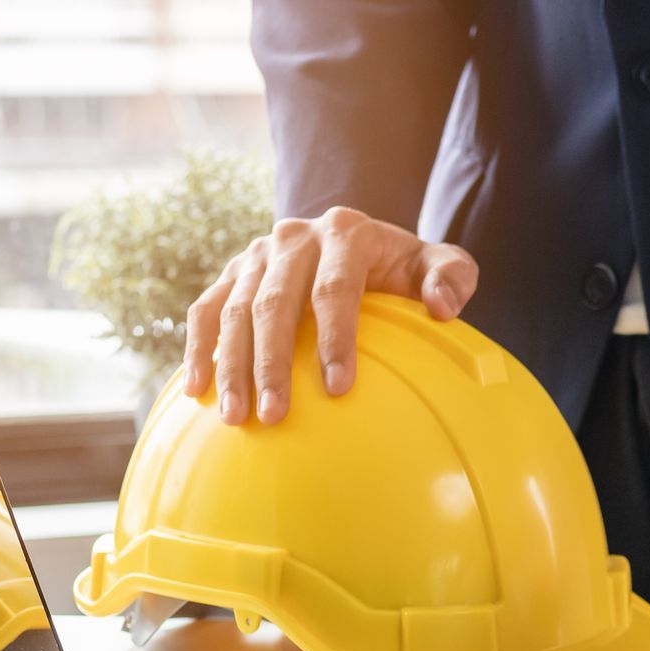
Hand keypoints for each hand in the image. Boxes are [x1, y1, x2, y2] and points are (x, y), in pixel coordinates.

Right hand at [183, 207, 476, 424]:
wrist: (359, 243)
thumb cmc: (405, 268)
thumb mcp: (438, 264)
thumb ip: (452, 277)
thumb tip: (442, 307)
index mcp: (346, 233)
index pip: (336, 289)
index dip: (335, 338)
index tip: (338, 388)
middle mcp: (294, 237)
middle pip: (275, 303)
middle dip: (272, 363)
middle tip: (273, 415)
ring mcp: (258, 255)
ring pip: (235, 310)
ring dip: (231, 366)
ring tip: (235, 417)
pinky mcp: (233, 273)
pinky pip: (206, 310)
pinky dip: (198, 348)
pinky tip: (197, 391)